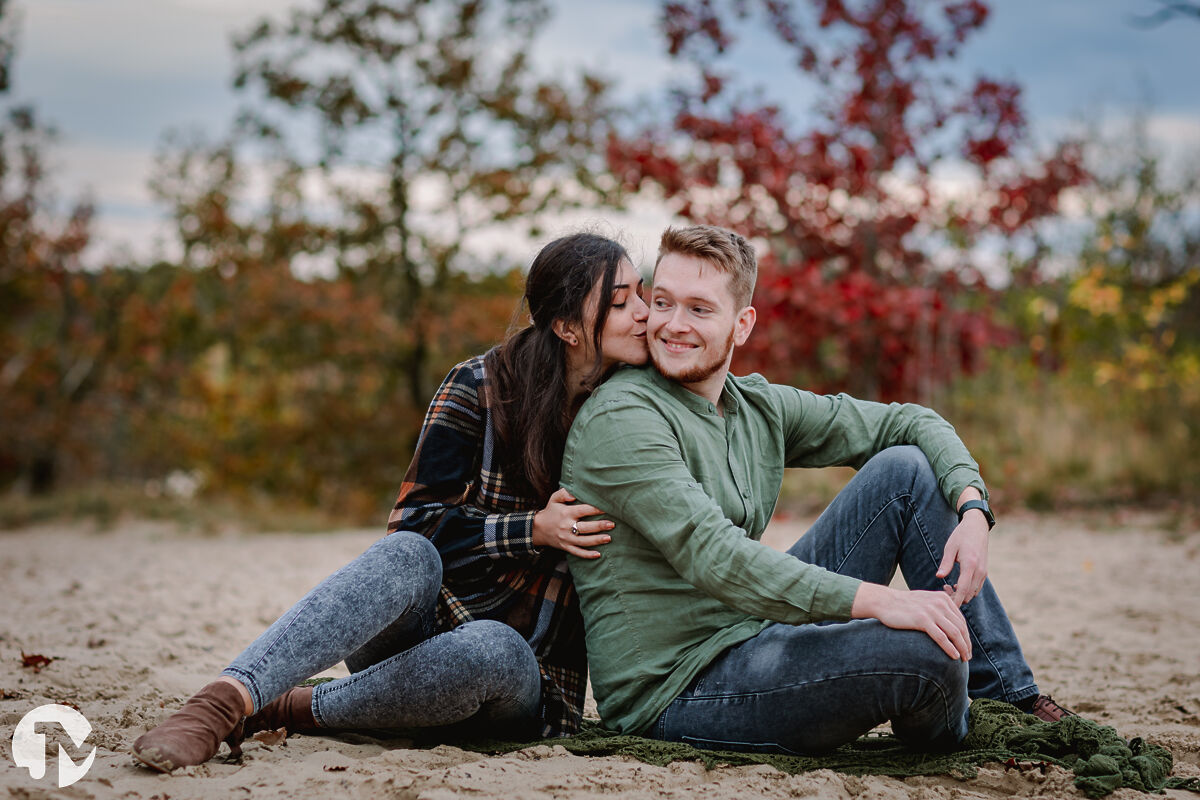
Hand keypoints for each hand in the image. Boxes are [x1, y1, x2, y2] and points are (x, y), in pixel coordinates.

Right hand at [531, 488, 612, 558]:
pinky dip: (587, 555)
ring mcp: (566, 538)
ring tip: (609, 538)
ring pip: (584, 541)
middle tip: (612, 524)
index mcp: (566, 513)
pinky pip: (578, 552)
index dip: (595, 509)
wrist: (537, 529)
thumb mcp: (554, 499)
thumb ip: (564, 493)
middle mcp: (566, 526)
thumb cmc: (550, 511)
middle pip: (585, 527)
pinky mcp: (566, 547)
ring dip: (597, 540)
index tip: (607, 508)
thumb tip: (574, 493)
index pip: (583, 510)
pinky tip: (598, 555)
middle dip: (600, 526)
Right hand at [852, 582, 971, 661]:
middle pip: (960, 627)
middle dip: (966, 644)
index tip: (966, 647)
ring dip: (962, 648)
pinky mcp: (922, 620)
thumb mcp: (925, 601)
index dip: (966, 636)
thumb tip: (949, 626)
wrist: (884, 601)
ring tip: (963, 659)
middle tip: (968, 657)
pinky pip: (941, 637)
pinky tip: (954, 656)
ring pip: (954, 633)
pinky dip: (950, 648)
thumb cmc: (903, 605)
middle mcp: (940, 603)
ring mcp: (931, 611)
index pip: (961, 620)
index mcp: (943, 598)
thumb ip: (938, 609)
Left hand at [937, 511, 988, 606]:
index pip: (963, 589)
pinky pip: (976, 587)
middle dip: (956, 598)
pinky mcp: (984, 572)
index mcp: (970, 565)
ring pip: (973, 592)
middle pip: (969, 594)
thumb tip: (939, 577)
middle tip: (943, 590)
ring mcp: (983, 572)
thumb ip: (945, 563)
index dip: (956, 600)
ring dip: (962, 594)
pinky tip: (956, 584)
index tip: (947, 607)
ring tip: (948, 586)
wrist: (977, 527)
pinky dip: (967, 590)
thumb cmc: (961, 536)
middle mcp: (979, 571)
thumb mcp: (950, 547)